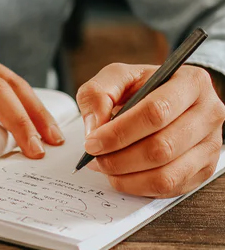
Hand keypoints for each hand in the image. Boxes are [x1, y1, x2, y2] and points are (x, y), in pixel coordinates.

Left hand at [76, 63, 224, 197]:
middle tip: (95, 158)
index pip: (156, 112)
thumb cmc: (141, 87)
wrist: (164, 99)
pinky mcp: (202, 169)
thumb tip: (95, 128)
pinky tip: (122, 175)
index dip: (119, 133)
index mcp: (190, 83)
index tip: (92, 142)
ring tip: (105, 166)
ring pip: (166, 175)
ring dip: (126, 177)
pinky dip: (137, 187)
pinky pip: (168, 189)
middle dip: (119, 159)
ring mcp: (209, 145)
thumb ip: (98, 94)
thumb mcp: (116, 78)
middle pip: (161, 148)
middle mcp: (208, 114)